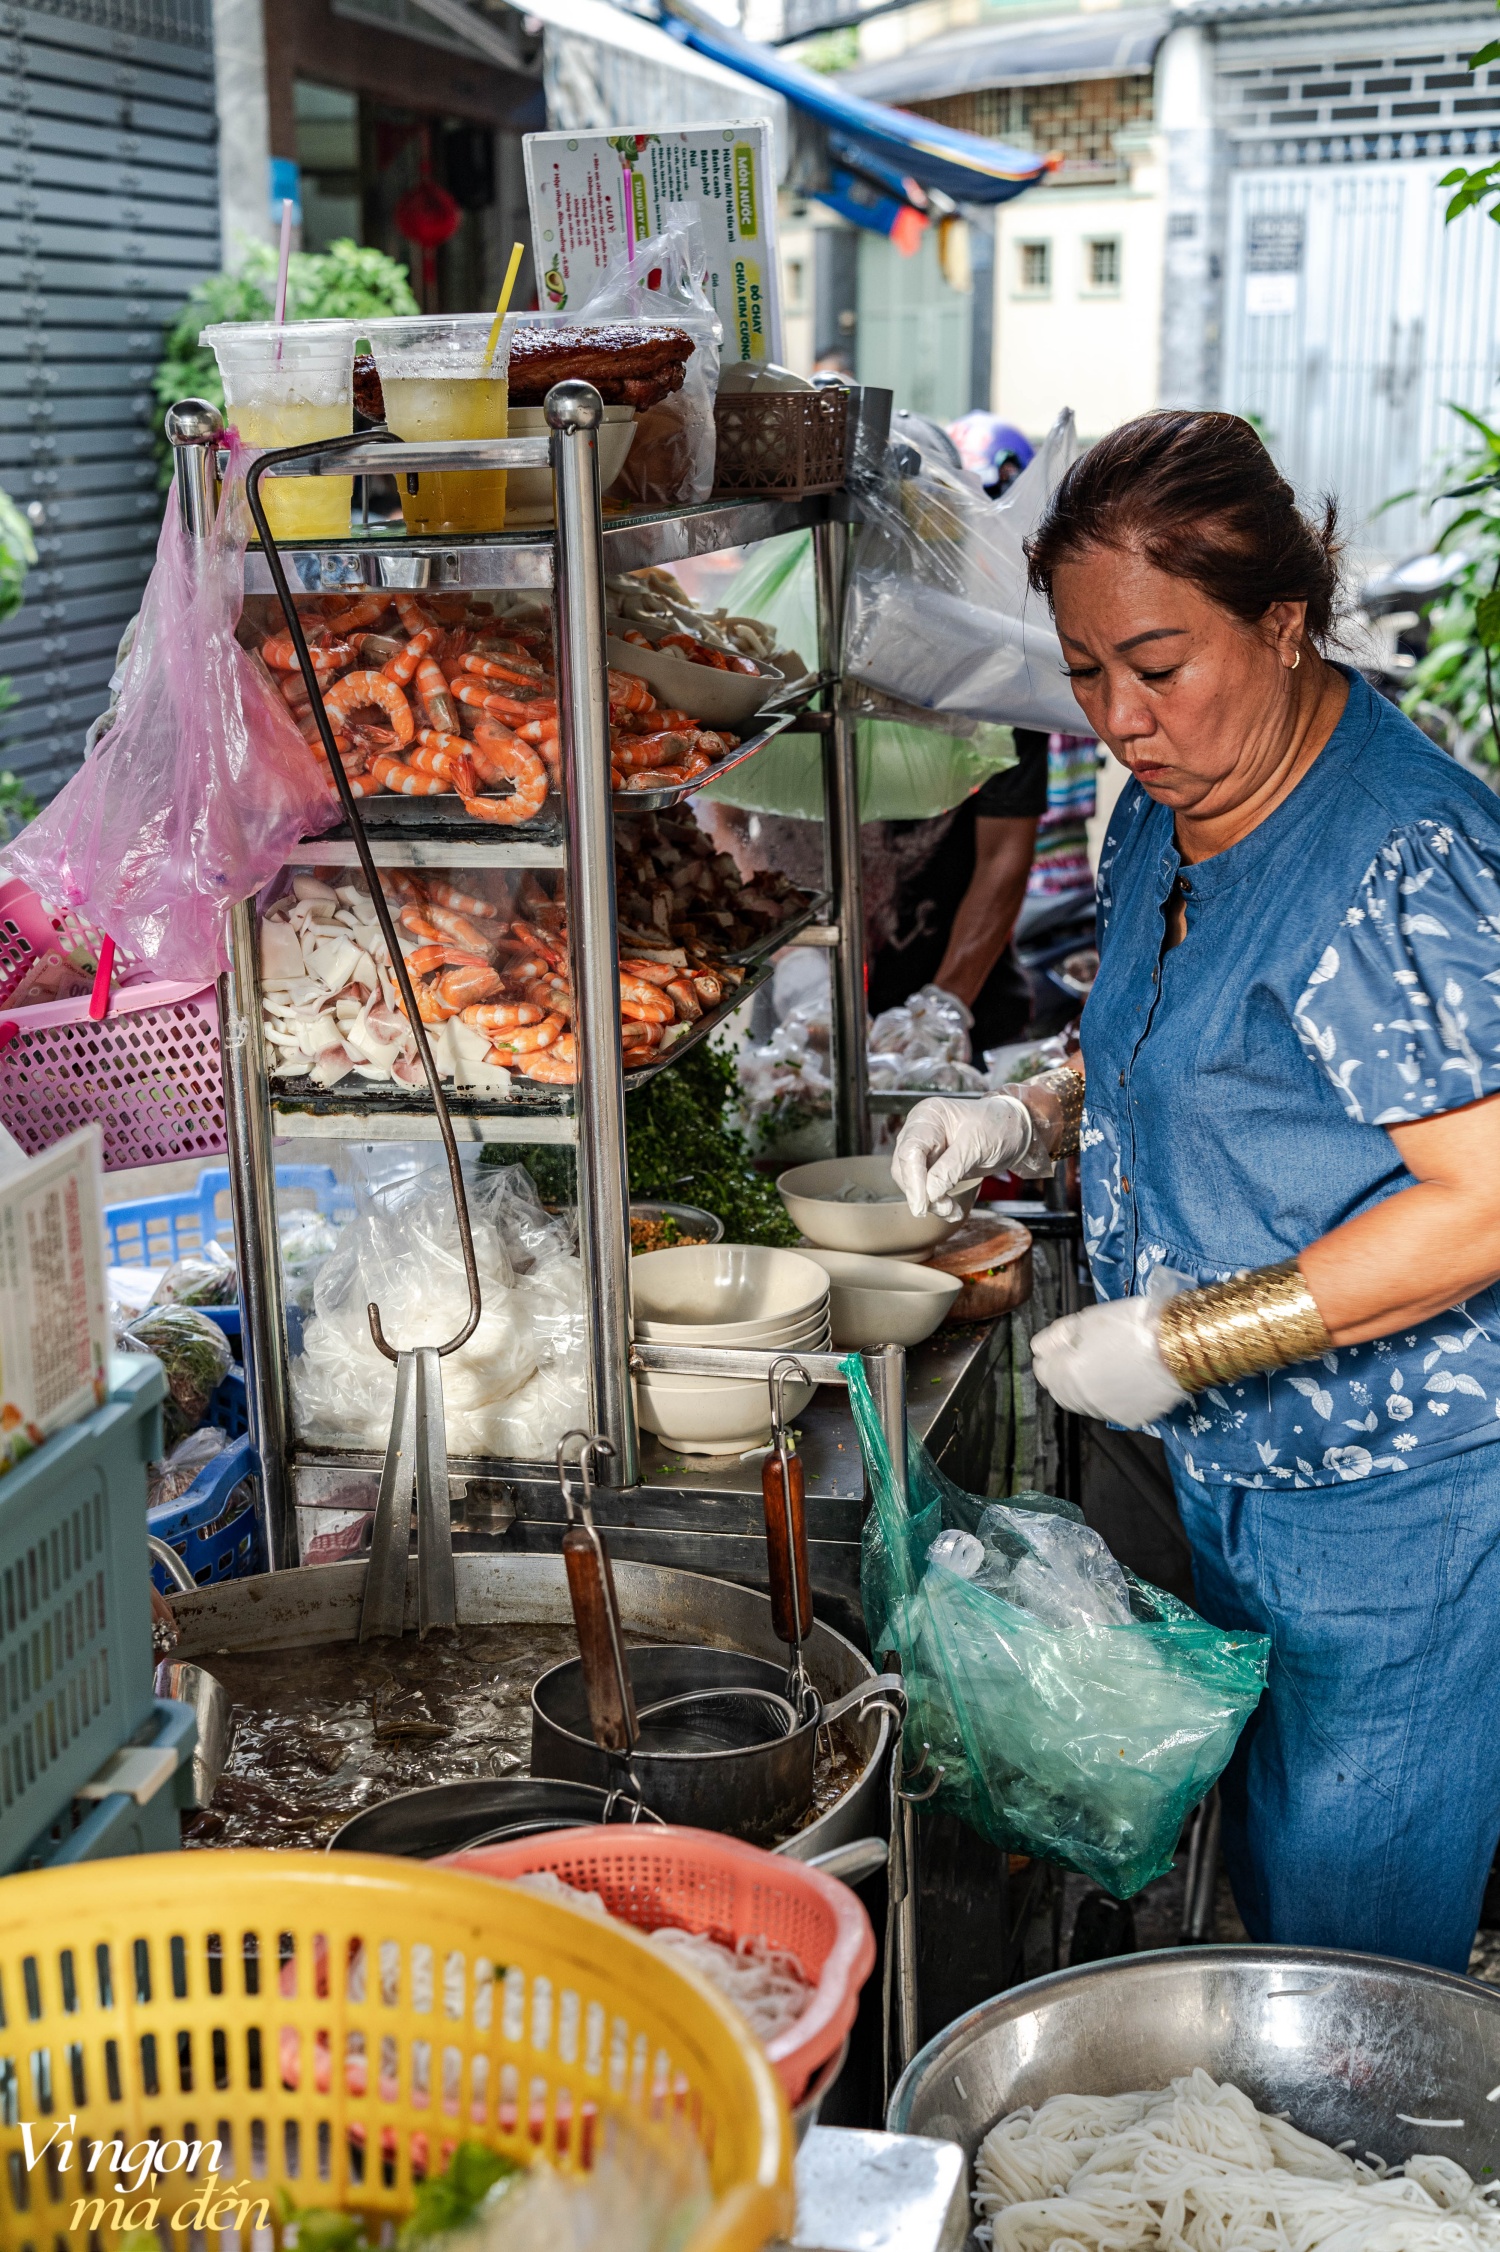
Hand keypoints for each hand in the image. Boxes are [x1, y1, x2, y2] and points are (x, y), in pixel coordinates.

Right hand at [892, 1093, 1032, 1218]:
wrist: (1014, 1131)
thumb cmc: (997, 1125)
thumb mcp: (977, 1145)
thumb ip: (951, 1168)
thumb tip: (930, 1193)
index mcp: (928, 1116)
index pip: (910, 1150)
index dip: (913, 1180)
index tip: (922, 1204)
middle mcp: (920, 1131)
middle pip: (906, 1168)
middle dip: (923, 1193)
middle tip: (945, 1208)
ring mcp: (925, 1149)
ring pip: (913, 1182)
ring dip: (932, 1201)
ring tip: (952, 1210)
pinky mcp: (933, 1166)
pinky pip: (926, 1188)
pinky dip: (938, 1202)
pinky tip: (953, 1210)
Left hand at [1029, 1298, 1189, 1427]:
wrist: (1180, 1343)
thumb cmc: (1134, 1324)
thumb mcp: (1088, 1319)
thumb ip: (1056, 1337)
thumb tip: (1039, 1348)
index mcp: (1066, 1373)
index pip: (1042, 1370)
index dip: (1053, 1355)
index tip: (1065, 1344)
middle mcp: (1083, 1399)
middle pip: (1061, 1390)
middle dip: (1067, 1372)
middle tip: (1087, 1352)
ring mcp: (1107, 1413)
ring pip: (1086, 1401)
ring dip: (1089, 1385)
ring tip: (1111, 1362)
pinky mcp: (1131, 1419)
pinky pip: (1112, 1408)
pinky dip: (1114, 1395)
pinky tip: (1128, 1376)